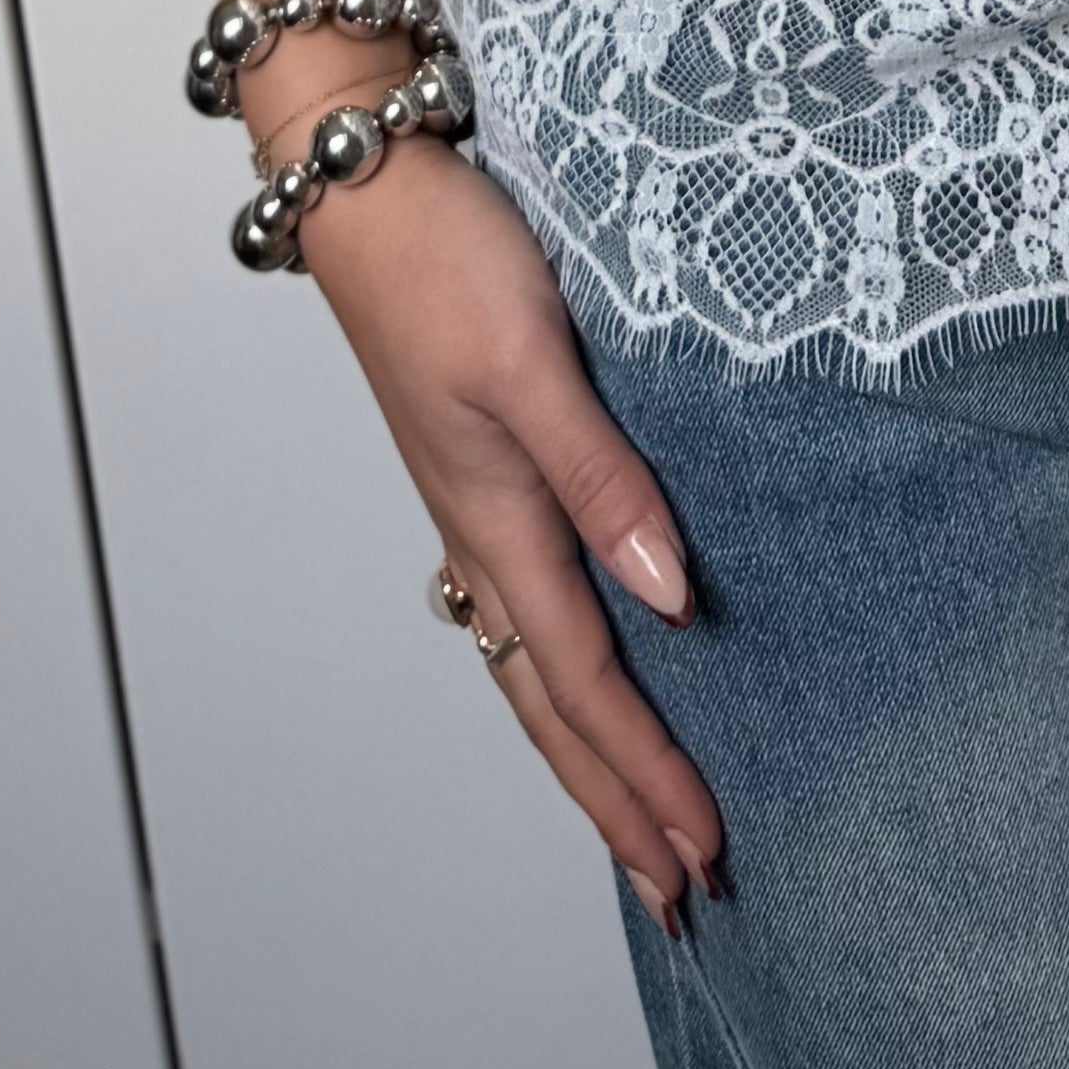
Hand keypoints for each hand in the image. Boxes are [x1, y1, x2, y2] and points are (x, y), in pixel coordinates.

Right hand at [289, 121, 724, 924]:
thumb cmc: (445, 259)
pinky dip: (566, 672)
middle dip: (614, 800)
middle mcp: (485, 532)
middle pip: (553, 703)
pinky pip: (529, 603)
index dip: (645, 770)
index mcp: (499, 520)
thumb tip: (669, 598)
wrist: (366, 180)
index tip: (701, 850)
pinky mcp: (483, 461)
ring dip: (590, 750)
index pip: (586, 681)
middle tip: (677, 888)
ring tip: (638, 821)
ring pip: (536, 664)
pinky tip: (593, 671)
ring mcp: (476, 502)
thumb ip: (601, 479)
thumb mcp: (533, 362)